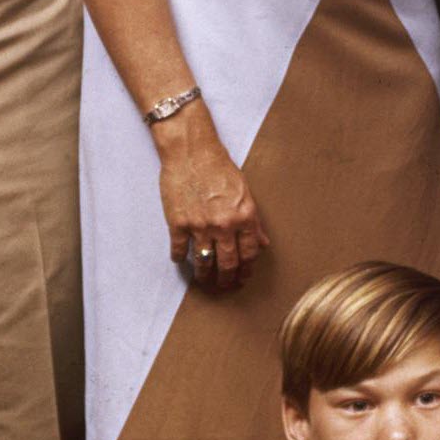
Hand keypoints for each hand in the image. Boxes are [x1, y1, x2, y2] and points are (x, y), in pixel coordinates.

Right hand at [156, 119, 265, 291]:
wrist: (191, 152)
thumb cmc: (220, 168)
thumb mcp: (245, 192)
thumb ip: (254, 221)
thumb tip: (263, 243)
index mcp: (245, 216)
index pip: (250, 253)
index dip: (247, 269)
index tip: (243, 277)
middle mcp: (224, 225)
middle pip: (227, 263)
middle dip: (227, 280)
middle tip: (224, 286)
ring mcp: (199, 226)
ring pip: (203, 262)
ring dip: (204, 276)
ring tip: (204, 281)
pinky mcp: (177, 223)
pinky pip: (179, 250)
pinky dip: (180, 259)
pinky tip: (181, 261)